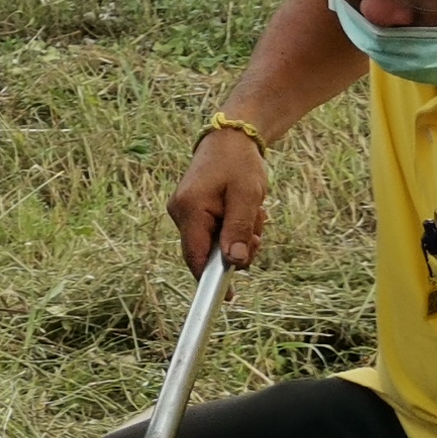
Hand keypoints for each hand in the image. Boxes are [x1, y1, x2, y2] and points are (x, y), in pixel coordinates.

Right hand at [171, 126, 267, 272]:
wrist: (230, 138)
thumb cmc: (239, 163)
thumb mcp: (246, 196)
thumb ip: (238, 229)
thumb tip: (234, 263)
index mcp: (190, 209)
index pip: (195, 256)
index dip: (210, 281)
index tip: (227, 299)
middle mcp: (180, 214)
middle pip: (207, 252)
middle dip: (236, 249)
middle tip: (256, 232)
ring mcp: (185, 213)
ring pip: (213, 244)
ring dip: (238, 236)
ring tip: (253, 213)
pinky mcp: (193, 211)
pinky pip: (214, 233)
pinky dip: (232, 229)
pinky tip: (244, 212)